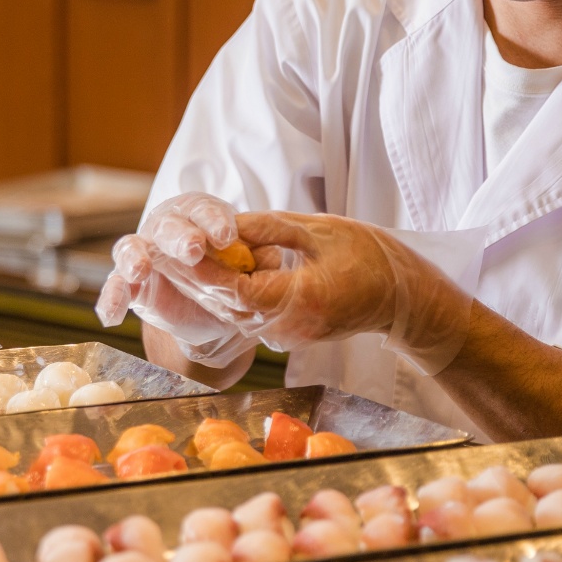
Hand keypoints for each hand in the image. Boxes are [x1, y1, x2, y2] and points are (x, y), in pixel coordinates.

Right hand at [97, 193, 257, 364]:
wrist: (209, 311)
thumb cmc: (231, 273)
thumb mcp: (252, 266)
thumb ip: (260, 258)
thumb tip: (270, 255)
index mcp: (196, 215)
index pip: (202, 210)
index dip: (213, 220)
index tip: (227, 236)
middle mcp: (165, 229)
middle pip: (167, 226)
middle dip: (180, 236)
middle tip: (194, 250)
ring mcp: (142, 254)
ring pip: (131, 248)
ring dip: (135, 257)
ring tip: (141, 270)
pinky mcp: (130, 283)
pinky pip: (115, 287)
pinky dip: (110, 299)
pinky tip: (111, 317)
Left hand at [186, 212, 475, 374]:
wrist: (402, 297)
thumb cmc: (369, 257)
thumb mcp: (319, 231)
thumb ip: (269, 229)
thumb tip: (226, 225)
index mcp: (297, 300)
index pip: (236, 289)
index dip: (203, 269)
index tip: (176, 249)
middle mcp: (286, 327)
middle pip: (227, 304)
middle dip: (195, 278)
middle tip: (160, 253)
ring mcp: (286, 336)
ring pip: (235, 311)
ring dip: (208, 287)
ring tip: (175, 260)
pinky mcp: (287, 334)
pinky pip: (250, 313)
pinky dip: (231, 293)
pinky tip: (212, 272)